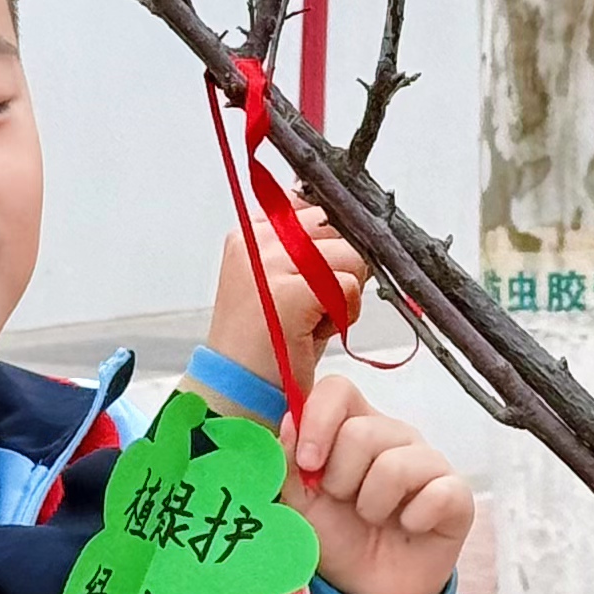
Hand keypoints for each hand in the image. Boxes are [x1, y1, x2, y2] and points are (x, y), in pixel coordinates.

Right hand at [204, 205, 367, 394]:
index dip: (333, 236)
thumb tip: (354, 226)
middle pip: (338, 226)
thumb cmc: (268, 342)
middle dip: (343, 266)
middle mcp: (257, 240)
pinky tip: (314, 331)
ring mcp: (271, 263)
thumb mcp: (282, 281)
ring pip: (351, 256)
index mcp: (252, 232)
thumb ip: (307, 247)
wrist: (238, 389)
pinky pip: (349, 287)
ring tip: (313, 319)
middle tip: (318, 302)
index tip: (328, 267)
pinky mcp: (290, 291)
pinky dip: (344, 315)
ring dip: (346, 294)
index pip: (314, 204)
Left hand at [284, 376, 470, 593]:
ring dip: (372, 505)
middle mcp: (394, 435)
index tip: (308, 463)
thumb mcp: (299, 504)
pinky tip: (409, 527)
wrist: (369, 591)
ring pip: (396, 465)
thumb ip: (288, 464)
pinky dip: (414, 519)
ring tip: (373, 518)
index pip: (339, 389)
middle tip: (345, 502)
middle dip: (341, 479)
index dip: (318, 421)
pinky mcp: (457, 494)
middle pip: (363, 431)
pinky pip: (437, 493)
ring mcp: (429, 461)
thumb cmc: (337, 537)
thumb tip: (289, 422)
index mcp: (353, 426)